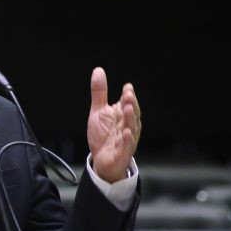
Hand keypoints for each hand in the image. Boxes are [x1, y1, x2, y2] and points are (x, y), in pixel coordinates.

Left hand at [87, 67, 141, 182]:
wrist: (101, 159)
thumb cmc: (103, 135)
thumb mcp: (98, 111)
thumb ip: (99, 92)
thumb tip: (98, 70)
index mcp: (123, 115)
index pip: (128, 102)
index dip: (128, 95)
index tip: (127, 87)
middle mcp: (128, 126)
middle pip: (132, 114)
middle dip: (131, 105)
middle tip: (128, 95)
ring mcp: (126, 139)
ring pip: (131, 128)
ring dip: (130, 119)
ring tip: (128, 109)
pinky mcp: (123, 152)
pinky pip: (127, 145)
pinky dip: (127, 139)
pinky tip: (127, 132)